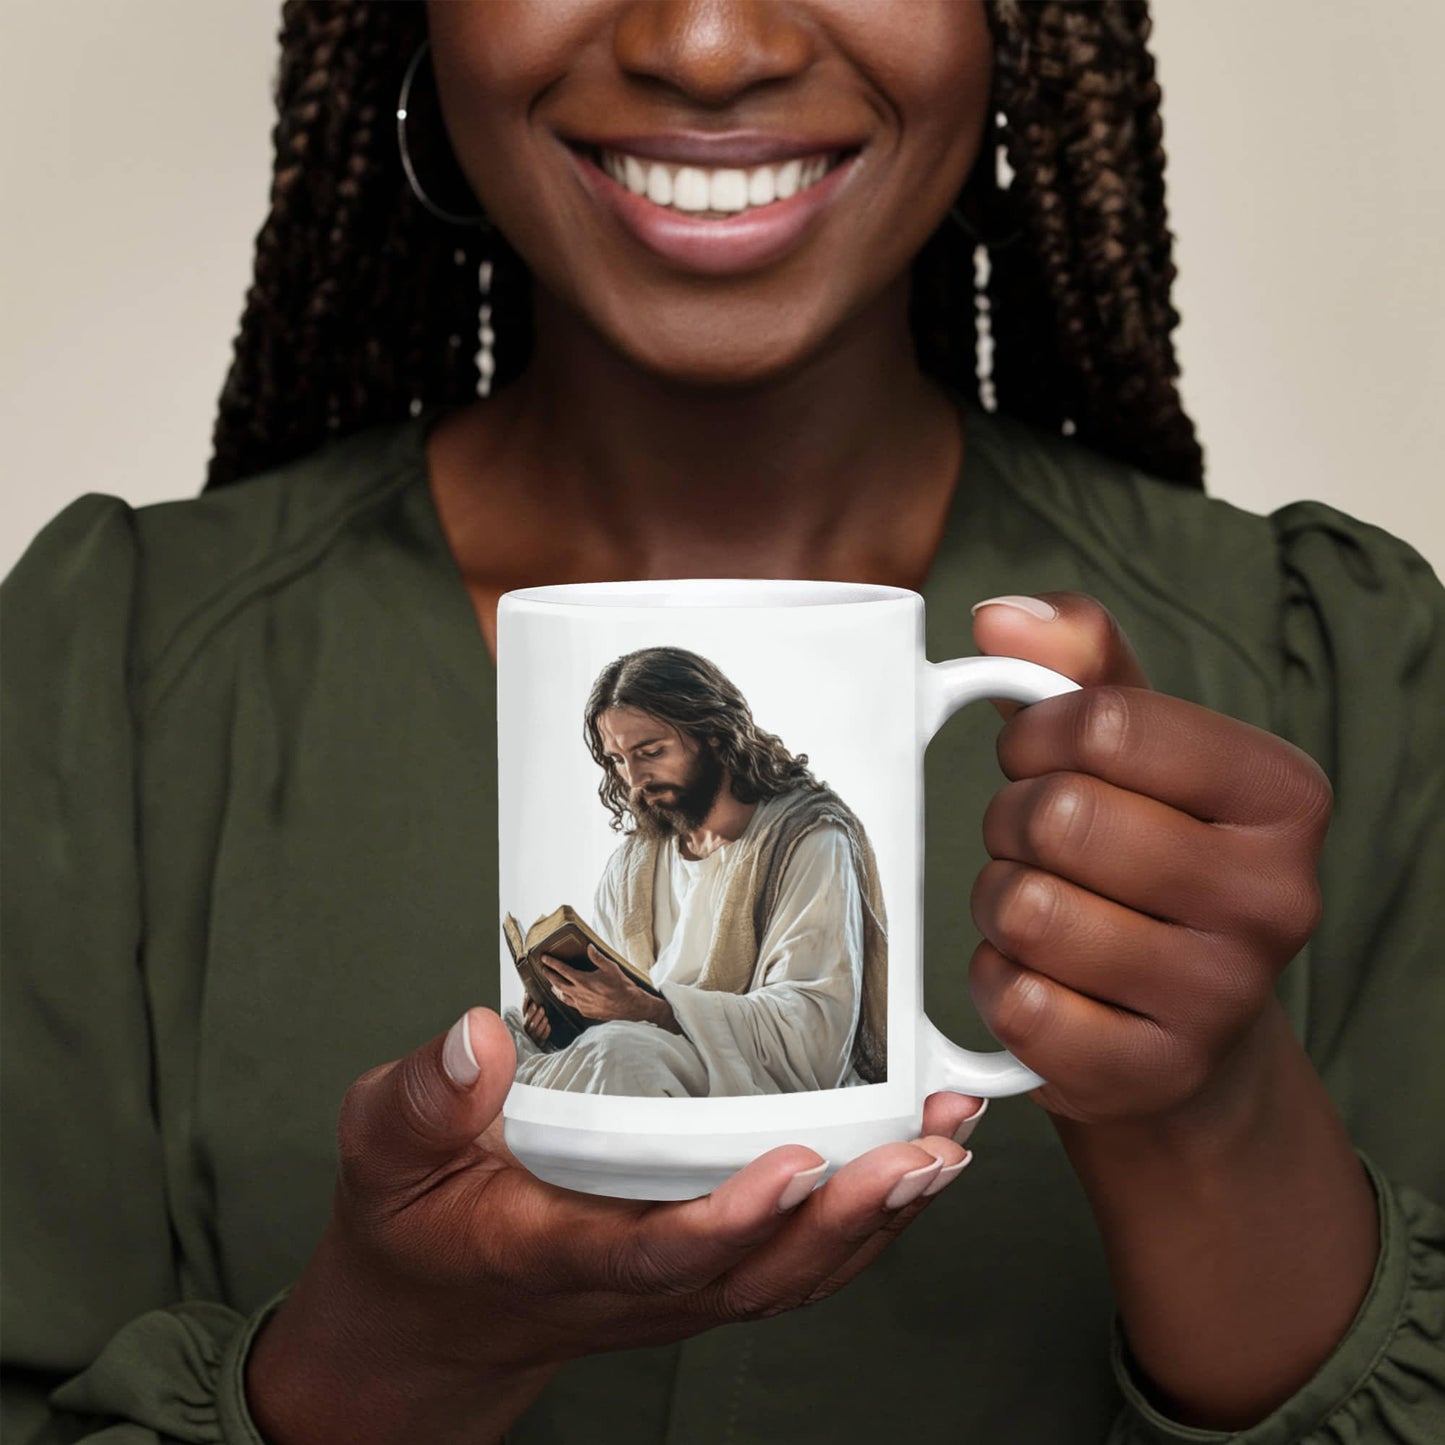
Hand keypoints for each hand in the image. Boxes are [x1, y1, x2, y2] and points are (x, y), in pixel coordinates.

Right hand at [245, 1008, 984, 1444]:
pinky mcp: (698, 1279)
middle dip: (853, 1217)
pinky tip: (913, 1174)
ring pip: (793, 1276)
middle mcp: (632, 1286)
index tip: (798, 1161)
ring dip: (880, 1219)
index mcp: (554, 1254)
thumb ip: (423, 1099)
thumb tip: (478, 1036)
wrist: (429, 1318)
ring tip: (950, 1146)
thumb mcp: (385, 1150)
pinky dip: (863, 1227)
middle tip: (929, 1150)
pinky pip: (792, 1268)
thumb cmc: (412, 1224)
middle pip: (761, 1273)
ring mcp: (674, 1291)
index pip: (655, 1252)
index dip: (732, 1220)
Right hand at [522, 995, 550, 1044]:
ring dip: (541, 1022)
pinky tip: (548, 1026)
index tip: (530, 996)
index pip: (523, 1010)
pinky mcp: (539, 1041)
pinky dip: (545, 1031)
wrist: (537, 1041)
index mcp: (524, 1018)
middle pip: (528, 1020)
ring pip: (535, 1029)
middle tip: (541, 1008)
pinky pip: (542, 1037)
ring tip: (546, 1017)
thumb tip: (529, 990)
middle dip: (534, 1014)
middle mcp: (527, 1027)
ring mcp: (533, 1035)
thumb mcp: (532, 1014)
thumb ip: (531, 1004)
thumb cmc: (535, 1023)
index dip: (525, 1002)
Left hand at [541, 943, 650, 1022]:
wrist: (628, 1006)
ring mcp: (581, 1004)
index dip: (552, 963)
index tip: (544, 958)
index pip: (562, 970)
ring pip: (562, 996)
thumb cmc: (621, 986)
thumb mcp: (610, 967)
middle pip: (557, 984)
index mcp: (583, 981)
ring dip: (555, 989)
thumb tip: (589, 947)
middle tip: (543, 969)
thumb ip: (597, 957)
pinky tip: (568, 997)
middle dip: (549, 975)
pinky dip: (566, 998)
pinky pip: (571, 1004)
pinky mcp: (585, 1012)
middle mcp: (579, 993)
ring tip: (552, 985)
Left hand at [968, 593, 1332, 1126]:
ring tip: (1037, 909)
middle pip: (1059, 816)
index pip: (1103, 722)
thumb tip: (1000, 617)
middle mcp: (1277, 897)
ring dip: (998, 903)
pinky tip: (1042, 980)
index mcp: (1281, 793)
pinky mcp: (1154, 1074)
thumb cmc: (1149, 860)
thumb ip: (1077, 663)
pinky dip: (1000, 982)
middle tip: (1034, 844)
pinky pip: (1016, 1002)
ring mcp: (1221, 998)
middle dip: (1010, 823)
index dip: (1035, 736)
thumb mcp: (1135, 750)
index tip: (1037, 759)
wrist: (1185, 1029)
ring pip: (1026, 909)